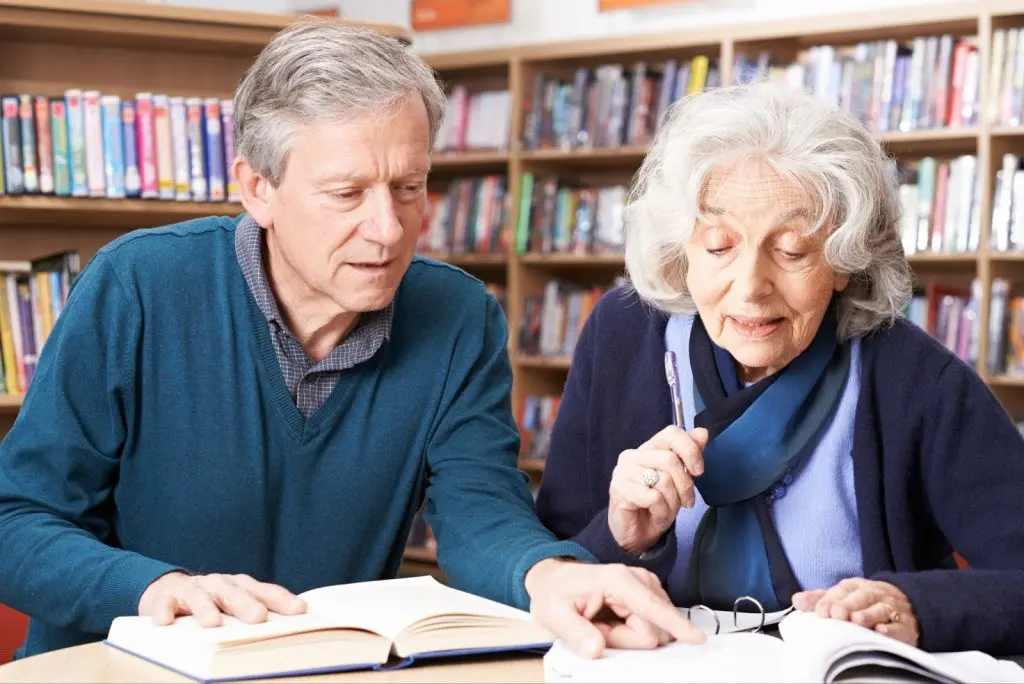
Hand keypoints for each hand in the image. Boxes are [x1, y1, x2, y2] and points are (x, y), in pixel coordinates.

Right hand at [138, 572, 306, 626]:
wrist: (168, 590)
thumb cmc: (211, 602)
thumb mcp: (233, 605)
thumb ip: (254, 612)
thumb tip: (285, 631)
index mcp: (240, 586)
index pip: (265, 591)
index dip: (282, 600)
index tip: (300, 610)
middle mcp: (219, 585)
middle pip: (235, 593)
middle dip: (247, 604)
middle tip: (258, 617)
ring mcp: (192, 589)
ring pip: (200, 596)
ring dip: (205, 608)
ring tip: (211, 623)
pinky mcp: (166, 597)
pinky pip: (164, 603)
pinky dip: (164, 611)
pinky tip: (164, 622)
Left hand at [524, 558, 705, 657]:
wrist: (554, 578)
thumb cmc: (555, 592)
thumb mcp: (554, 614)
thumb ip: (576, 632)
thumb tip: (597, 649)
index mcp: (618, 581)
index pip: (653, 608)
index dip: (675, 624)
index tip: (696, 638)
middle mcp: (638, 579)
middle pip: (652, 629)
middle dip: (625, 639)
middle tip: (597, 627)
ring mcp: (646, 586)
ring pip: (653, 629)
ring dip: (628, 635)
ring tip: (603, 622)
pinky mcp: (648, 595)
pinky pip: (651, 625)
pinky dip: (632, 629)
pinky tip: (614, 620)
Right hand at [608, 426, 707, 554]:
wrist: (635, 534)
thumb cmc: (656, 505)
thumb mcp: (678, 480)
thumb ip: (688, 455)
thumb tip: (702, 433)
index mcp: (647, 448)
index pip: (671, 433)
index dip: (690, 450)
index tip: (699, 471)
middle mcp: (632, 455)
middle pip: (670, 460)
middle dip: (685, 485)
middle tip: (687, 502)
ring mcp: (623, 472)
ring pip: (663, 481)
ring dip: (672, 503)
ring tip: (666, 511)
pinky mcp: (620, 490)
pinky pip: (654, 498)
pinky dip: (662, 511)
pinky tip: (655, 515)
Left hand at [792, 578, 919, 645]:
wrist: (905, 604)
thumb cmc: (864, 602)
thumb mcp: (842, 596)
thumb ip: (820, 598)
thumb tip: (796, 600)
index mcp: (855, 587)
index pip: (841, 590)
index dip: (830, 600)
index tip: (821, 611)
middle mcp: (873, 594)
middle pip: (861, 597)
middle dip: (848, 605)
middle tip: (837, 614)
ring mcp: (891, 608)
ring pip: (880, 609)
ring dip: (868, 615)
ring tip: (856, 620)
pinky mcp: (905, 626)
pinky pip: (899, 626)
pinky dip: (891, 629)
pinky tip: (881, 631)